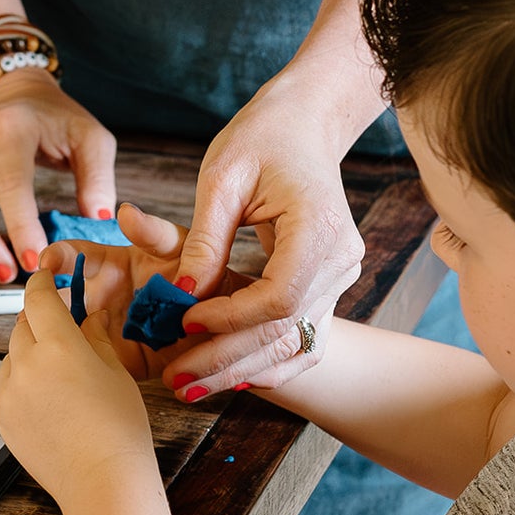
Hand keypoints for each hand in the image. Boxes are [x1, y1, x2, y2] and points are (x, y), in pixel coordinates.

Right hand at [0, 69, 117, 282]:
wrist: (16, 94)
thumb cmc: (55, 119)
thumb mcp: (90, 137)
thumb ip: (98, 177)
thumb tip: (99, 219)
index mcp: (11, 126)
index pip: (10, 183)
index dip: (20, 226)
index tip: (35, 260)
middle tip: (10, 276)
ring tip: (2, 270)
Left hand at [0, 270, 159, 510]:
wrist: (102, 483)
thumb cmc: (119, 428)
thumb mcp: (116, 372)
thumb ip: (96, 337)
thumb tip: (91, 315)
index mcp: (57, 345)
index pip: (39, 298)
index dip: (42, 282)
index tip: (46, 276)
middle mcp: (25, 365)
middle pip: (22, 325)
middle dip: (38, 319)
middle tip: (60, 325)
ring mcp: (10, 395)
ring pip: (12, 357)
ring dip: (28, 352)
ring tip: (59, 370)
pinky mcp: (4, 420)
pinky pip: (9, 388)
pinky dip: (23, 383)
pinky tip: (50, 400)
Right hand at [39, 203, 251, 386]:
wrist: (233, 321)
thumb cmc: (207, 274)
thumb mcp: (183, 247)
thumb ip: (153, 232)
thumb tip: (124, 212)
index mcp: (111, 265)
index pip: (71, 257)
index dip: (55, 258)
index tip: (44, 262)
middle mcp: (103, 297)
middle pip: (60, 300)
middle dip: (45, 307)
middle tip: (37, 309)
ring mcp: (109, 330)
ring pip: (72, 335)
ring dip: (63, 339)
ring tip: (58, 341)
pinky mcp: (122, 361)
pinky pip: (96, 365)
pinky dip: (88, 367)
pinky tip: (85, 365)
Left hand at [172, 85, 362, 388]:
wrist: (303, 127)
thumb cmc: (260, 140)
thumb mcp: (222, 177)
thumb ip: (203, 237)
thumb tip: (184, 293)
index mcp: (319, 228)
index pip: (278, 296)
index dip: (229, 317)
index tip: (182, 320)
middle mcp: (340, 260)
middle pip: (284, 330)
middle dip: (225, 359)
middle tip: (174, 378)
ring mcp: (339, 278)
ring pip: (293, 344)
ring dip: (241, 371)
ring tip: (190, 387)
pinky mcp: (328, 287)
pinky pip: (302, 340)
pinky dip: (267, 364)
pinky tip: (227, 379)